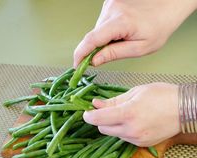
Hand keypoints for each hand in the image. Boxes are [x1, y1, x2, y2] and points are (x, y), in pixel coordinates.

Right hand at [74, 0, 196, 66]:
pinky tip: (123, 31)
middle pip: (94, 35)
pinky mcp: (111, 2)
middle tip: (111, 55)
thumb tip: (94, 61)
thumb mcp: (139, 48)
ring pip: (98, 29)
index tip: (76, 65)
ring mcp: (110, 3)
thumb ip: (114, 54)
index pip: (92, 39)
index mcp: (121, 22)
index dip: (81, 54)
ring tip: (124, 39)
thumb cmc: (158, 28)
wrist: (167, 6)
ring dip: (105, 39)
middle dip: (97, 48)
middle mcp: (112, 9)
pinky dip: (108, 31)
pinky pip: (103, 22)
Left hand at [83, 83, 180, 146]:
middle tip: (107, 109)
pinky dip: (124, 131)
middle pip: (103, 129)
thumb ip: (113, 101)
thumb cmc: (162, 96)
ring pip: (113, 134)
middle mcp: (130, 130)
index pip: (98, 119)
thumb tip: (96, 104)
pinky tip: (134, 122)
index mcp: (128, 114)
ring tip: (126, 114)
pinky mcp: (141, 144)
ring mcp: (136, 139)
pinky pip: (124, 138)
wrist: (184, 110)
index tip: (86, 112)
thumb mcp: (135, 92)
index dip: (88, 116)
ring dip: (113, 125)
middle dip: (101, 119)